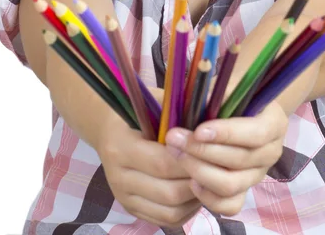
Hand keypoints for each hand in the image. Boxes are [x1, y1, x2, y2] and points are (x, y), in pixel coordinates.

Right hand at [97, 87, 201, 227]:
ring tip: (209, 180)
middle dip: (197, 182)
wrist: (108, 129)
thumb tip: (213, 117)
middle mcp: (119, 178)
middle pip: (168, 192)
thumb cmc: (138, 112)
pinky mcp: (131, 209)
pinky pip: (166, 220)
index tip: (210, 150)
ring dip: (194, 199)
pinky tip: (196, 192)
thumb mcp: (155, 104)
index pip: (163, 163)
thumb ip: (179, 113)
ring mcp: (124, 198)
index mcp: (121, 148)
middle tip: (216, 169)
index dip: (190, 160)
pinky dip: (186, 210)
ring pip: (170, 211)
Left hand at [165, 100, 288, 215]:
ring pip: (232, 185)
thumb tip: (198, 97)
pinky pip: (229, 206)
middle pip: (240, 161)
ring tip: (176, 154)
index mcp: (274, 123)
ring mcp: (258, 175)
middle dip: (202, 151)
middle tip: (174, 139)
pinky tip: (190, 180)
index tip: (198, 131)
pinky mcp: (244, 192)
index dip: (228, 134)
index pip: (257, 134)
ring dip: (199, 171)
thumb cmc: (228, 95)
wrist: (235, 110)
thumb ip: (216, 94)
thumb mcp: (227, 86)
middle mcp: (271, 152)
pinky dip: (208, 197)